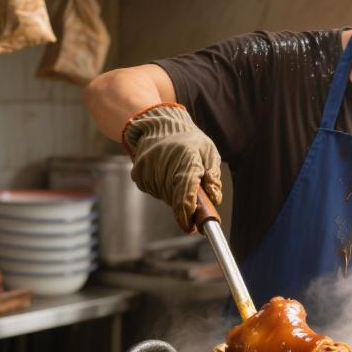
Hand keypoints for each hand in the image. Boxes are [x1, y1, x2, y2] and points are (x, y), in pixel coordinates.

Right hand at [122, 104, 222, 232]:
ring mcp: (149, 168)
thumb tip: (213, 198)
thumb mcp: (209, 152)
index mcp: (186, 161)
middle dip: (184, 202)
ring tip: (176, 174)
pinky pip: (151, 190)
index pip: (185, 195)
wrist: (159, 124)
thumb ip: (213, 177)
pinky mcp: (138, 172)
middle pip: (174, 199)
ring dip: (171, 194)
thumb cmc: (189, 139)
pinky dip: (160, 187)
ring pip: (162, 196)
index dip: (187, 215)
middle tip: (191, 192)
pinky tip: (164, 173)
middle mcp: (165, 165)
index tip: (192, 228)